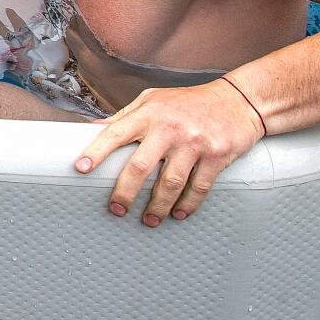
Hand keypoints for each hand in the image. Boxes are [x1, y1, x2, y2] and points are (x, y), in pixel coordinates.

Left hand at [74, 79, 266, 225]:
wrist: (239, 100)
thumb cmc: (189, 102)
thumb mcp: (154, 100)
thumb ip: (125, 116)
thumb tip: (94, 129)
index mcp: (149, 112)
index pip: (116, 132)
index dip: (97, 151)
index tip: (81, 168)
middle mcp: (170, 127)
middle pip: (140, 166)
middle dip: (125, 192)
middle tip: (116, 209)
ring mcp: (194, 142)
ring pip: (170, 183)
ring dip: (157, 206)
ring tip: (149, 220)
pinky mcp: (217, 155)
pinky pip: (199, 187)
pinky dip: (187, 205)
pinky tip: (178, 213)